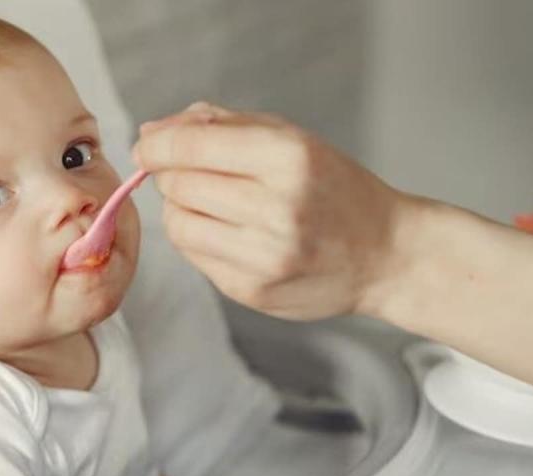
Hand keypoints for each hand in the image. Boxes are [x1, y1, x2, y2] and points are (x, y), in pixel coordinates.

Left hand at [133, 102, 409, 320]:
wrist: (385, 255)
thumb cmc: (334, 189)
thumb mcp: (292, 139)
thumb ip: (222, 127)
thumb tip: (153, 132)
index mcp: (289, 159)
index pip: (191, 148)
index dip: (156, 145)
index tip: (146, 146)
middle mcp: (276, 210)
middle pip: (178, 186)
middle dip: (171, 175)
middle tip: (187, 173)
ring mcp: (263, 257)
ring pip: (177, 225)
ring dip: (180, 208)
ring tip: (209, 203)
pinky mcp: (251, 291)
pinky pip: (194, 256)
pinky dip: (198, 238)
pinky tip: (226, 231)